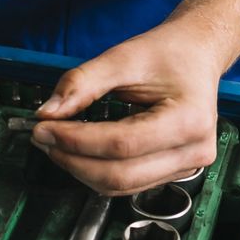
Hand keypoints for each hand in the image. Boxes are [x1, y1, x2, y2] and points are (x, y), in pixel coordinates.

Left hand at [32, 24, 223, 195]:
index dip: (76, 140)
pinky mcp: (175, 172)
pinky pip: (129, 183)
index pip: (122, 144)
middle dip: (73, 159)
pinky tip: (78, 152)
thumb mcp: (122, 57)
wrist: (197, 54)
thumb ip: (82, 83)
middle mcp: (194, 150)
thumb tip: (47, 113)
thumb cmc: (168, 53)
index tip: (43, 127)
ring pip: (121, 186)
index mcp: (189, 119)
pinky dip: (97, 171)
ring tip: (56, 143)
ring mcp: (188, 166)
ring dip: (80, 169)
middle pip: (120, 174)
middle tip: (42, 138)